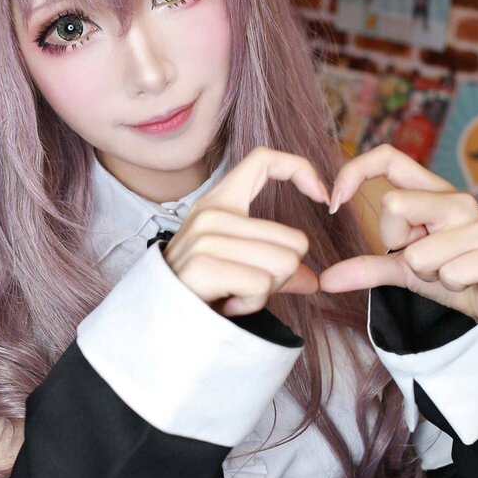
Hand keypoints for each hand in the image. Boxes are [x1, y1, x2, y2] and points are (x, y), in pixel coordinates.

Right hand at [163, 146, 328, 316]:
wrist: (156, 318)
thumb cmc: (198, 291)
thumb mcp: (239, 267)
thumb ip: (277, 266)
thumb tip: (314, 281)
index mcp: (219, 201)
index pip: (263, 159)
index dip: (301, 169)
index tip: (322, 197)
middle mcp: (212, 212)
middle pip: (294, 240)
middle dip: (283, 274)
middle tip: (248, 285)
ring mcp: (206, 236)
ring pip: (284, 264)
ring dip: (266, 291)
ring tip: (235, 295)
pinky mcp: (203, 264)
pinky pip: (261, 285)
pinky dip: (251, 304)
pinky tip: (228, 305)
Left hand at [319, 144, 477, 320]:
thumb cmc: (448, 272)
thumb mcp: (404, 268)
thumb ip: (367, 267)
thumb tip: (325, 280)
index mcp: (432, 192)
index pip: (389, 157)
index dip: (355, 171)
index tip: (334, 203)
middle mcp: (457, 200)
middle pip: (393, 205)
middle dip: (397, 244)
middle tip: (421, 258)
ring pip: (419, 254)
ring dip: (426, 275)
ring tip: (446, 272)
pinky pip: (449, 275)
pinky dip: (451, 287)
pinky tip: (466, 282)